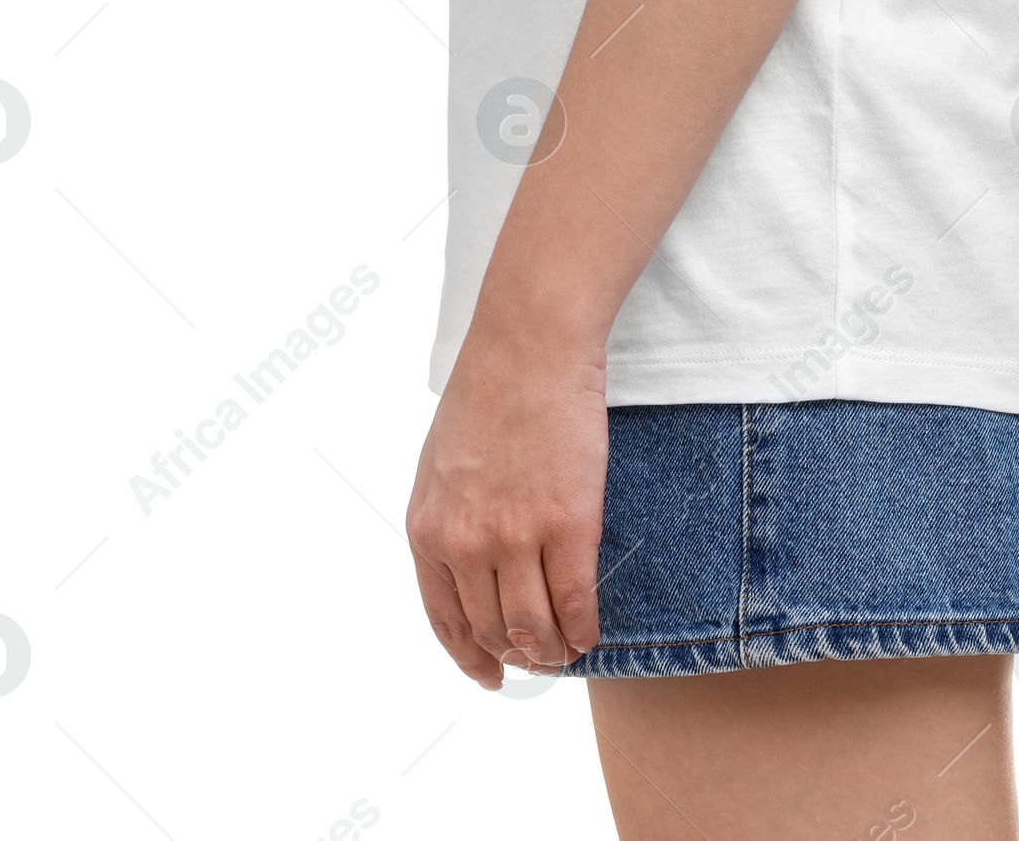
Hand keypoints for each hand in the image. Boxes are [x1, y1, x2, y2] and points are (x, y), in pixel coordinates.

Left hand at [406, 334, 608, 687]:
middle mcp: (466, 543)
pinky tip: (591, 631)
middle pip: (492, 629)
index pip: (444, 619)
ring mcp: (517, 536)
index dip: (469, 655)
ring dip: (552, 651)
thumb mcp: (442, 463)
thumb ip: (451, 517)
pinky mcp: (569, 523)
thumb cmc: (491, 388)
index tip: (489, 673)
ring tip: (567, 651)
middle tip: (540, 659)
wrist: (530, 345)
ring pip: (533, 626)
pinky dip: (584, 626)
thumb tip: (471, 563)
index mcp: (428, 529)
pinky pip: (575, 600)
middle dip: (517, 655)